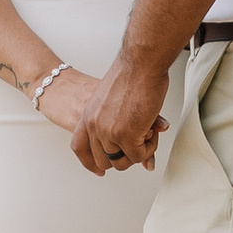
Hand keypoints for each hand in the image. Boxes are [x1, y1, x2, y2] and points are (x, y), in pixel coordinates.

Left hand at [73, 48, 169, 175]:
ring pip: (122, 161)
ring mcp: (109, 132)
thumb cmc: (132, 74)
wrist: (141, 63)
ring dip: (138, 153)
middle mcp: (94, 125)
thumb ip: (117, 122)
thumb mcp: (113, 100)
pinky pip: (138, 156)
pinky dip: (149, 149)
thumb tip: (127, 141)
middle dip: (124, 157)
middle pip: (103, 160)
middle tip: (139, 145)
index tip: (99, 170)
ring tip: (148, 135)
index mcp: (89, 115)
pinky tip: (153, 133)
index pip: (79, 147)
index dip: (89, 162)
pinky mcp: (126, 135)